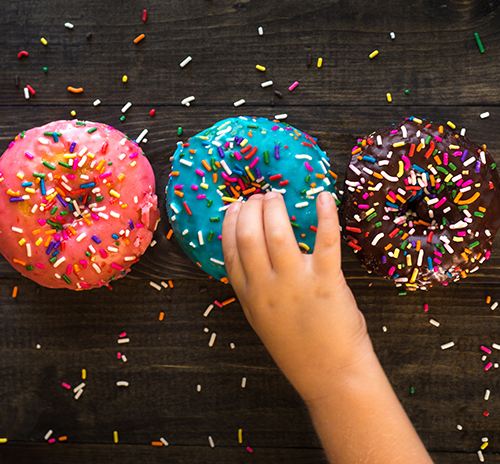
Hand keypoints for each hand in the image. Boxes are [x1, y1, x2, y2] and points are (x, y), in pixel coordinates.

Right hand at [222, 191, 373, 401]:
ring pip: (278, 233)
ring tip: (277, 196)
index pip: (231, 249)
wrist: (331, 375)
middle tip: (259, 197)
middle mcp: (267, 286)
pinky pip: (325, 240)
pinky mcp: (327, 281)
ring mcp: (296, 283)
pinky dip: (325, 215)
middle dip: (251, 209)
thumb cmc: (298, 347)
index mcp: (250, 294)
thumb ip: (253, 288)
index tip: (236, 206)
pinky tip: (323, 197)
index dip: (231, 222)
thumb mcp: (262, 319)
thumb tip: (252, 254)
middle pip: (249, 235)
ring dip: (275, 208)